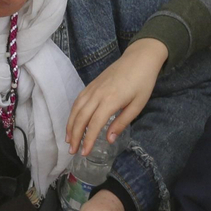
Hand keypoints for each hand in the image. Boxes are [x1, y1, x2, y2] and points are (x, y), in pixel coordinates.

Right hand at [66, 38, 167, 156]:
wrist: (139, 58)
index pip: (94, 125)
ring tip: (68, 140)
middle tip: (72, 151)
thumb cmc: (142, 82)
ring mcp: (92, 88)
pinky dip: (73, 113)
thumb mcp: (137, 105)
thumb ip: (122, 123)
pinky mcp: (91, 84)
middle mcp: (97, 95)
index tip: (84, 153)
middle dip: (75, 136)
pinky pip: (78, 100)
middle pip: (81, 118)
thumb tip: (108, 140)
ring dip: (70, 125)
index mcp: (110, 101)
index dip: (87, 140)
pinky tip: (73, 121)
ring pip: (76, 109)